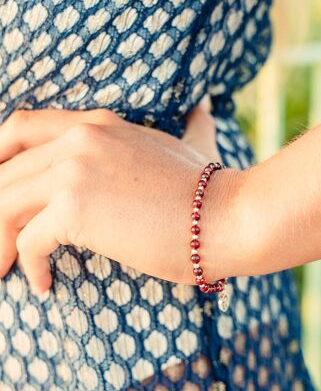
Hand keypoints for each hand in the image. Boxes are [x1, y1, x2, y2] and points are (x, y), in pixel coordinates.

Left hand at [0, 102, 240, 293]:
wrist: (228, 216)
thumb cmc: (209, 190)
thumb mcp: (192, 146)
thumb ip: (193, 125)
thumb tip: (204, 107)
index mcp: (99, 125)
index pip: (20, 127)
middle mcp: (81, 139)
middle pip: (5, 172)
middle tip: (0, 242)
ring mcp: (76, 170)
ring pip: (4, 204)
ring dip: (0, 240)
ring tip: (6, 268)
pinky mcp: (77, 207)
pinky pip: (29, 240)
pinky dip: (28, 264)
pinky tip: (45, 283)